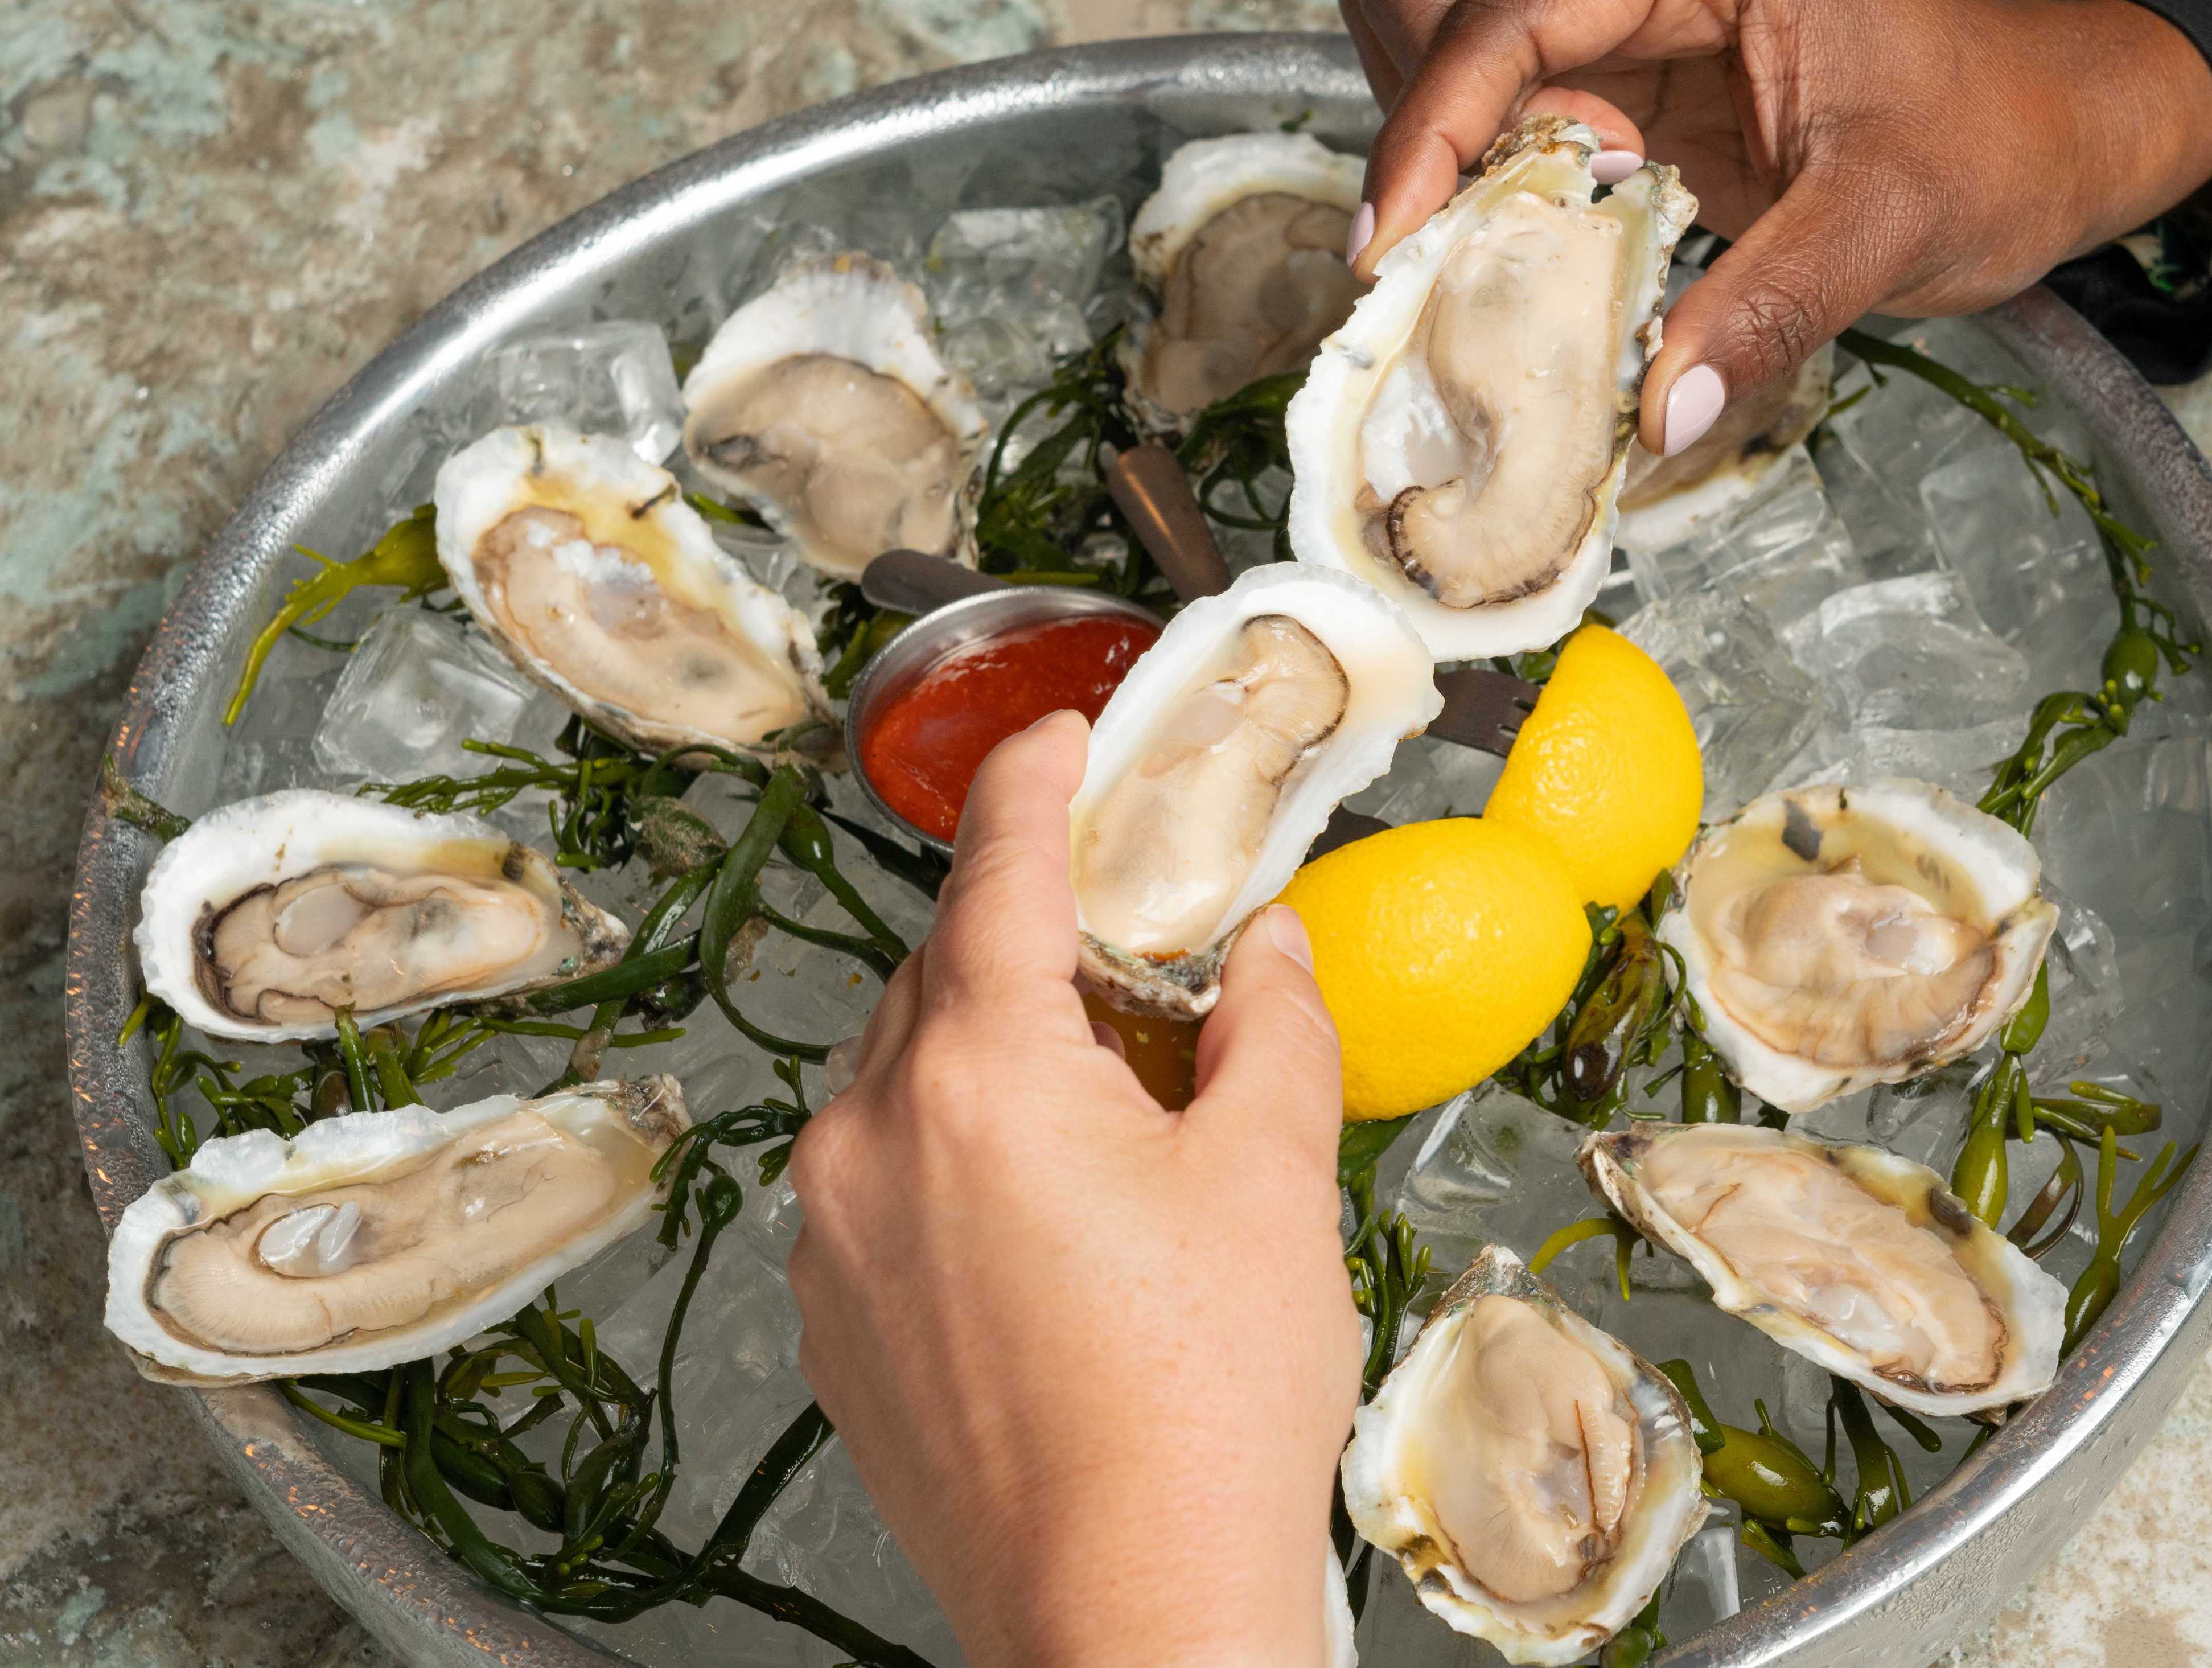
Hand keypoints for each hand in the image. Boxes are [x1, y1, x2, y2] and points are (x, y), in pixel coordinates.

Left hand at [789, 712, 1357, 1667]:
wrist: (1130, 1610)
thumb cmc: (1206, 1407)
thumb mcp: (1274, 1179)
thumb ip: (1269, 1028)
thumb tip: (1266, 953)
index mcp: (981, 1075)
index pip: (998, 871)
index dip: (1034, 780)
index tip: (1061, 735)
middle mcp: (873, 1139)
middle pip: (942, 974)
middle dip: (1027, 933)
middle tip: (1125, 934)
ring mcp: (833, 1239)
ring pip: (902, 1081)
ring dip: (988, 1052)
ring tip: (1101, 1096)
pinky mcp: (832, 1326)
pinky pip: (880, 1184)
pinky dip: (951, 1154)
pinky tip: (1046, 1211)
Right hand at [1340, 0, 2211, 450]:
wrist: (2043, 130)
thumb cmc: (1988, 143)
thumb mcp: (1891, 228)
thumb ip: (1769, 309)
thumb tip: (1659, 415)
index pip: (1506, 13)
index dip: (1428, 130)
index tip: (1393, 248)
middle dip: (1420, 114)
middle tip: (1465, 240)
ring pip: (1439, 29)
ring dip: (1446, 140)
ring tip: (1522, 232)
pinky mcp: (1620, 55)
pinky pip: (1495, 95)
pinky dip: (1484, 166)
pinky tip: (1548, 229)